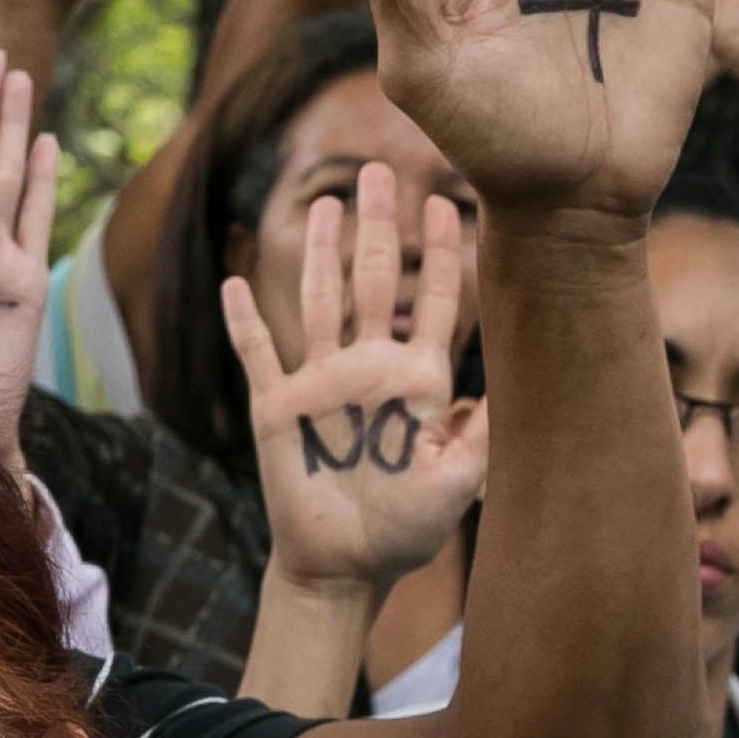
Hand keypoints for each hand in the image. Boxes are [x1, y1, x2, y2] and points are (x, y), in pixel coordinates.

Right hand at [226, 163, 486, 605]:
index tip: (447, 204)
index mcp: (416, 380)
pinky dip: (243, 321)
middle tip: (380, 170)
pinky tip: (233, 282)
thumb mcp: (458, 485)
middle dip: (378, 226)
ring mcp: (320, 383)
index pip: (430, 302)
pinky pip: (257, 354)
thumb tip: (505, 388)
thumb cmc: (405, 532)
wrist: (344, 567)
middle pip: (372, 280)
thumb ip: (479, 437)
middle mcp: (368, 368)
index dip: (440, 253)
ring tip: (322, 204)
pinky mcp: (277, 407)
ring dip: (318, 251)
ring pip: (318, 299)